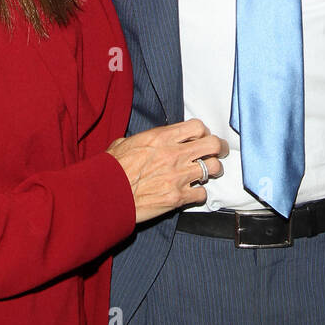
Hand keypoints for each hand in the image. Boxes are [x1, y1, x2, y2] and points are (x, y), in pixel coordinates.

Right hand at [107, 118, 227, 221]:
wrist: (105, 195)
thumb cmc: (111, 169)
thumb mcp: (125, 144)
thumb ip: (144, 140)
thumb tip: (147, 142)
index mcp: (161, 138)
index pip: (197, 126)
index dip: (203, 132)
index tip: (202, 137)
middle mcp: (174, 154)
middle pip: (213, 145)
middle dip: (219, 148)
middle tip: (218, 152)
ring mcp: (178, 176)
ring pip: (213, 168)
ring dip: (212, 171)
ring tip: (207, 173)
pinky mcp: (177, 198)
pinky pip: (202, 194)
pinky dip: (199, 194)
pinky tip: (193, 193)